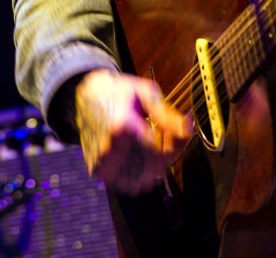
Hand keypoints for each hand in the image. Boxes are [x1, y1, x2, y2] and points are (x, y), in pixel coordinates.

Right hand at [75, 69, 191, 195]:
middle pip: (154, 167)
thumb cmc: (119, 92)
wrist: (88, 96)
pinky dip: (141, 172)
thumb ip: (166, 114)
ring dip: (155, 165)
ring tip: (152, 143)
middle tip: (166, 134)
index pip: (161, 151)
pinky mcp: (99, 172)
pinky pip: (130, 183)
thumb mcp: (145, 93)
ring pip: (144, 179)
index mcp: (121, 128)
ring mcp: (103, 164)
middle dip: (167, 152)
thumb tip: (187, 129)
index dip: (175, 142)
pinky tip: (141, 154)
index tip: (179, 129)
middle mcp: (110, 150)